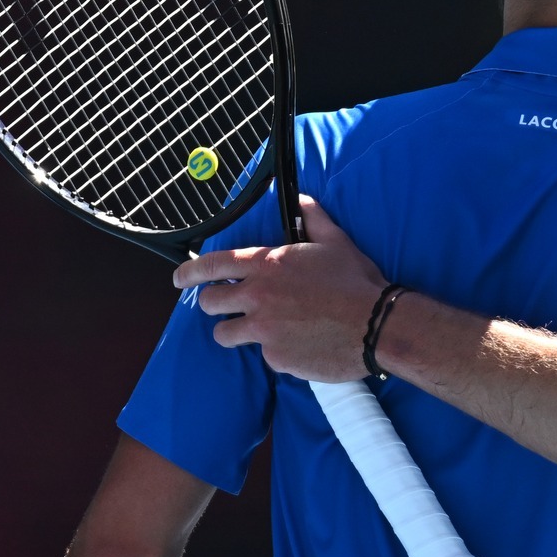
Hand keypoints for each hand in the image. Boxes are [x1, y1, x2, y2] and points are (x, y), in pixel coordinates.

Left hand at [173, 198, 384, 379]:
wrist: (376, 325)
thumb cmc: (356, 282)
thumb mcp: (335, 242)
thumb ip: (312, 218)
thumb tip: (301, 198)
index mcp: (267, 265)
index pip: (212, 265)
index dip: (189, 273)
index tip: (180, 279)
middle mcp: (258, 296)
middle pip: (210, 303)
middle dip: (213, 305)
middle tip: (226, 308)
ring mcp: (263, 330)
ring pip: (225, 334)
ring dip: (235, 332)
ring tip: (258, 331)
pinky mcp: (275, 358)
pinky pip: (264, 356)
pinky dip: (276, 352)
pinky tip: (298, 345)